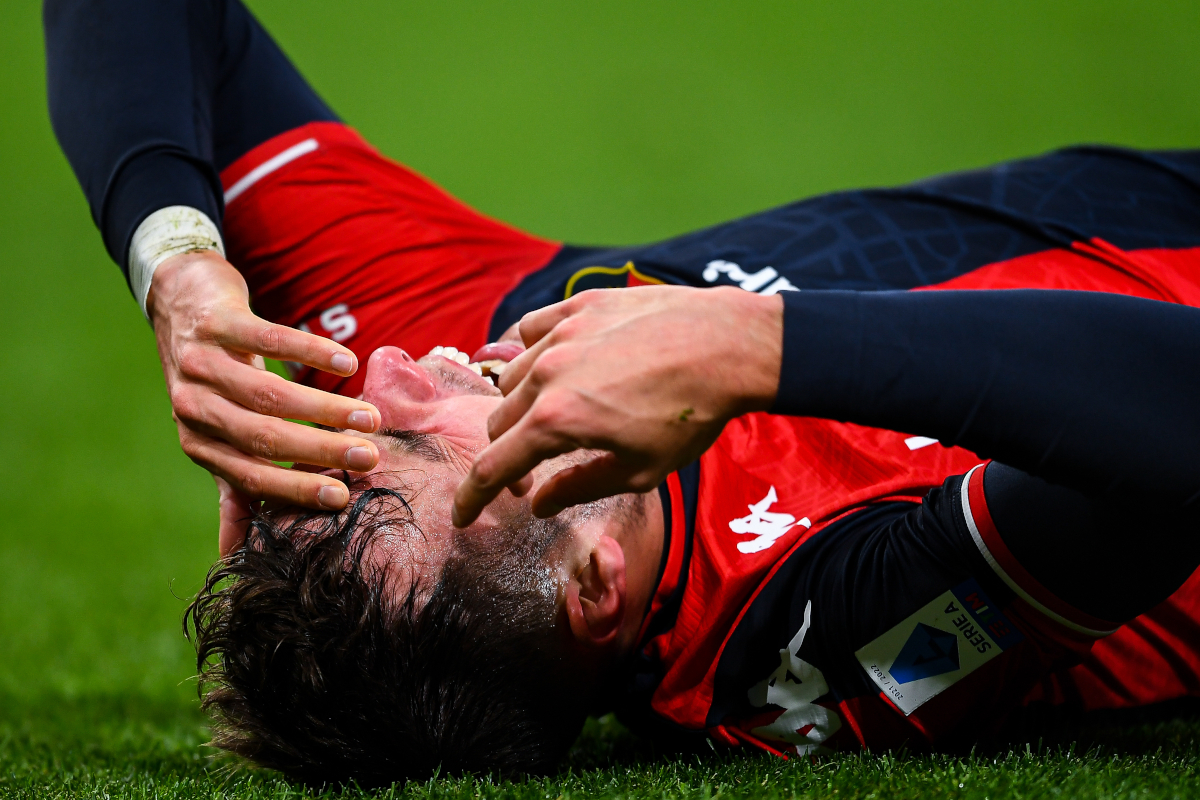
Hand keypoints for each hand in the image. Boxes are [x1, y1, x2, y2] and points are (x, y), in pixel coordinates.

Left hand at [146, 250, 381, 555]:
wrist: (181, 305)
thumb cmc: (214, 382)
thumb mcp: (219, 435)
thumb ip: (234, 488)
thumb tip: (237, 556)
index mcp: (199, 443)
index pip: (249, 475)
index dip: (293, 489)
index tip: (342, 497)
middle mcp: (193, 406)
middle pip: (262, 435)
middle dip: (319, 449)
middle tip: (370, 456)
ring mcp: (202, 361)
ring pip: (268, 391)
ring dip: (323, 408)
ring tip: (370, 417)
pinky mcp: (217, 321)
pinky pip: (269, 337)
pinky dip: (310, 352)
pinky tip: (347, 365)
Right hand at [452, 285, 782, 526]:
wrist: (729, 345)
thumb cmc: (690, 415)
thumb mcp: (640, 470)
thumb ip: (580, 487)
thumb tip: (539, 504)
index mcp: (556, 421)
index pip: (492, 467)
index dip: (472, 498)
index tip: (462, 516)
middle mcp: (547, 374)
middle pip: (499, 422)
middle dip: (508, 454)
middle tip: (532, 474)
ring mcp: (561, 333)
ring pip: (511, 375)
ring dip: (520, 405)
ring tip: (550, 417)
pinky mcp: (580, 306)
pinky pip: (532, 329)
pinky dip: (531, 353)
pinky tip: (550, 364)